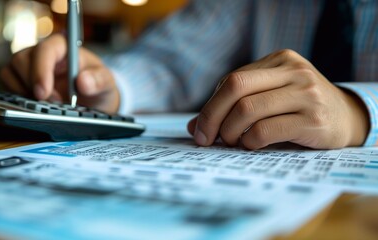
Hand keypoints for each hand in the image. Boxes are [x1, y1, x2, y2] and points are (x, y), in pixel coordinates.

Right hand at [0, 34, 119, 112]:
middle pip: (21, 59)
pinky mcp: (20, 81)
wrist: (93, 100)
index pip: (46, 49)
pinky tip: (33, 106)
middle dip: (32, 84)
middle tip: (52, 103)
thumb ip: (100, 81)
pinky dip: (16, 97)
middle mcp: (42, 53)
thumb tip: (83, 81)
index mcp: (63, 46)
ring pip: (9, 71)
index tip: (44, 92)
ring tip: (45, 105)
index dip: (41, 69)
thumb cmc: (97, 85)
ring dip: (23, 91)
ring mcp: (28, 66)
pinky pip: (6, 85)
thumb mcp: (106, 84)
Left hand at [188, 49, 368, 149]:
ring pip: (247, 109)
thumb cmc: (300, 108)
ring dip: (229, 131)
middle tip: (206, 138)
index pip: (232, 80)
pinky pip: (265, 130)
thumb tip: (194, 126)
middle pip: (235, 87)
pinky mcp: (313, 119)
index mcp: (280, 60)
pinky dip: (249, 141)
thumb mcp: (271, 97)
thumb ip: (235, 105)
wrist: (348, 118)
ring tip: (231, 143)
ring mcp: (306, 93)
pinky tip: (251, 145)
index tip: (200, 130)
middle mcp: (293, 71)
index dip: (211, 106)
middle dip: (212, 116)